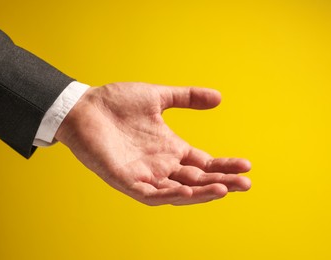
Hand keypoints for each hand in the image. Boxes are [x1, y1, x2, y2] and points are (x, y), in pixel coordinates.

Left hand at [55, 82, 250, 205]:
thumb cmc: (116, 102)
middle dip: (221, 183)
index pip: (204, 163)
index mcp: (171, 148)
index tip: (247, 165)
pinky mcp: (124, 179)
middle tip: (246, 185)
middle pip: (197, 180)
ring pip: (177, 191)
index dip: (224, 166)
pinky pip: (149, 193)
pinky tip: (188, 190)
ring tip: (223, 189)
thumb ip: (186, 98)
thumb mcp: (158, 97)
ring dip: (200, 192)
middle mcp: (161, 165)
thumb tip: (219, 98)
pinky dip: (169, 194)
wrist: (83, 106)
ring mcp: (144, 174)